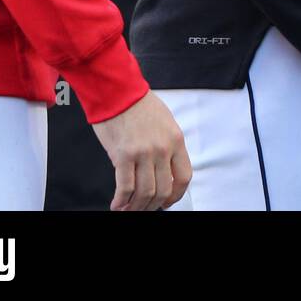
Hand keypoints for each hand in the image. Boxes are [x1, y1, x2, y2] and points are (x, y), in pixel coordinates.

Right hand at [91, 91, 191, 210]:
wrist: (119, 91)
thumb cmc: (139, 104)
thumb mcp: (165, 122)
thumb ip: (167, 146)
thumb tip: (163, 170)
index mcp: (176, 140)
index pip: (184, 177)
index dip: (176, 195)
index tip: (167, 202)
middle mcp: (162, 149)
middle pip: (164, 189)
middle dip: (153, 205)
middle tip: (145, 208)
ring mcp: (144, 153)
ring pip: (145, 193)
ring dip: (137, 207)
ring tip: (129, 210)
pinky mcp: (123, 155)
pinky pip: (125, 187)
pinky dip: (121, 201)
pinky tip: (117, 205)